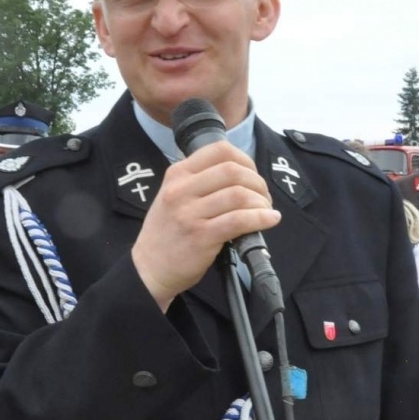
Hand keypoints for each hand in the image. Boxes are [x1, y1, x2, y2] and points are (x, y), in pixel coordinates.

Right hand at [130, 140, 279, 310]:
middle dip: (257, 182)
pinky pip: (239, 220)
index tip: (253, 175)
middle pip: (233, 171)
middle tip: (263, 197)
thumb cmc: (166, 232)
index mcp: (177, 174)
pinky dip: (261, 218)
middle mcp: (181, 189)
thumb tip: (242, 175)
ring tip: (266, 210)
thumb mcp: (172, 195)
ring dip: (261, 202)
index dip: (246, 160)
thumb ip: (199, 181)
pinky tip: (270, 220)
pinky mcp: (201, 236)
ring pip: (239, 194)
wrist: (148, 268)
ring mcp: (190, 213)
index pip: (219, 150)